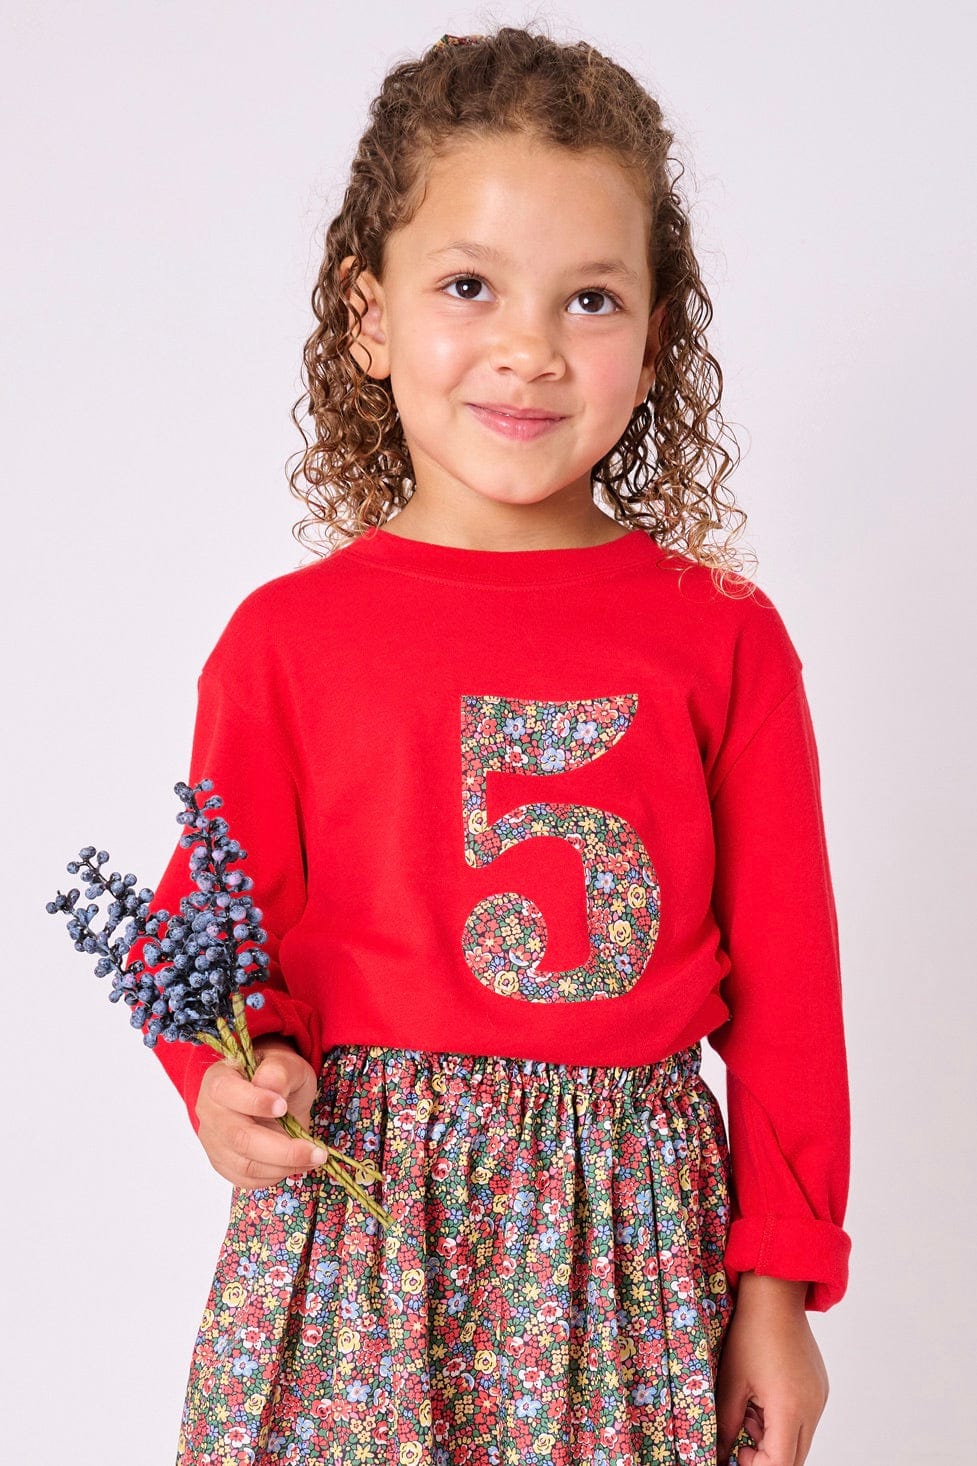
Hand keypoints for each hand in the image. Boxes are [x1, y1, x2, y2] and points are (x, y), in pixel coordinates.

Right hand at [194, 1036, 326, 1188]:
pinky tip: (297, 1164)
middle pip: (238, 1137)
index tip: (284, 1107)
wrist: (273, 1095)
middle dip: (281, 1149)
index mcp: (219, 1079)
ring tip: (314, 1157)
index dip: (254, 1102)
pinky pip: (246, 1179)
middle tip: (316, 1151)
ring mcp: (213, 1141)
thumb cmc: (277, 1076)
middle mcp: (209, 1112)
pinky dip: (275, 1175)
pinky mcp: (223, 1163)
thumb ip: (278, 1071)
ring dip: (283, 1166)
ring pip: (244, 1165)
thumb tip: (272, 1088)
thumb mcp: (284, 1063)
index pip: (226, 1092)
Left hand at [716, 1272, 828, 1465]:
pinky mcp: (819, 1388)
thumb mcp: (731, 1384)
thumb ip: (726, 1427)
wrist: (775, 1296)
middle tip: (742, 1441)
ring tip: (749, 1410)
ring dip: (774, 1438)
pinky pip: (804, 1418)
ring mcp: (819, 1397)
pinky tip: (762, 1398)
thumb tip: (718, 1455)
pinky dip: (783, 1420)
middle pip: (794, 1457)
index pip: (780, 1464)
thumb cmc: (750, 1334)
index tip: (738, 1454)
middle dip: (766, 1456)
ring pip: (799, 1439)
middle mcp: (812, 1407)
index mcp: (790, 1408)